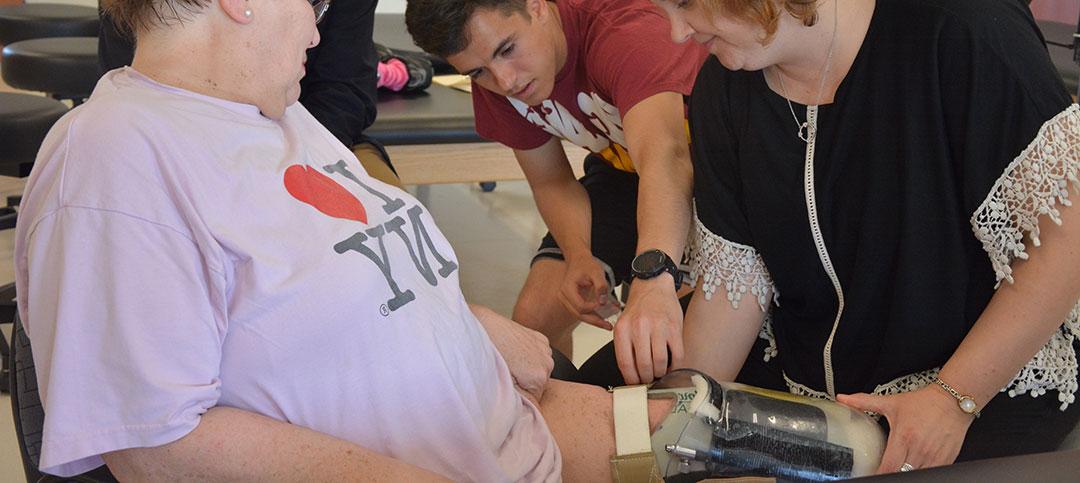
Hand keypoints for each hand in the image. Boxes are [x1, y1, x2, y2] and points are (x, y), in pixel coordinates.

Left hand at [471, 305, 553, 403]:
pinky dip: (530, 355)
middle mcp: (547, 363)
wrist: (484, 326)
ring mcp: (546, 349)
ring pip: (540, 369)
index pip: (536, 399)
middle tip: (507, 374)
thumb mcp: (502, 384)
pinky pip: (539, 355)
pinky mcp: (541, 338)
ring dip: (528, 369)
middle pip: (539, 384)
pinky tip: (515, 351)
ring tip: (510, 361)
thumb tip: (530, 412)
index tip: (509, 389)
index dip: (521, 396)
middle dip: (525, 382)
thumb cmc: (489, 353)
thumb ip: (519, 400)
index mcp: (539, 377)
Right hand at [558, 255, 614, 329]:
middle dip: (595, 321)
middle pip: (579, 314)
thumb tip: (603, 302)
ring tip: (607, 324)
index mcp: (567, 289)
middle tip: (608, 326)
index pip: (580, 306)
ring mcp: (566, 301)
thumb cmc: (585, 264)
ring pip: (580, 316)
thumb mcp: (596, 272)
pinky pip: (581, 312)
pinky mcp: (572, 303)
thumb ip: (600, 286)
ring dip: (594, 320)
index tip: (604, 305)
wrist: (579, 260)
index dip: (593, 308)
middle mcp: (564, 297)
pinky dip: (592, 315)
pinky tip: (603, 318)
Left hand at [613, 276, 683, 383]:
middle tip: (649, 380)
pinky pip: (677, 355)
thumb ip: (625, 347)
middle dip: (647, 379)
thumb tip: (631, 375)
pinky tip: (672, 366)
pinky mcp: (675, 328)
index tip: (635, 385)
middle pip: (644, 366)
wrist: (653, 286)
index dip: (631, 379)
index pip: (625, 363)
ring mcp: (658, 327)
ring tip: (659, 372)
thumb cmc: (639, 308)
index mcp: (623, 329)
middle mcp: (639, 328)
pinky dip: (675, 366)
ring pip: (660, 363)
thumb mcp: (623, 325)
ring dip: (660, 373)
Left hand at [837, 385, 974, 473]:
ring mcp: (934, 457)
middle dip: (891, 474)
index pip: (889, 466)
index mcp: (904, 437)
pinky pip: (932, 473)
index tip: (871, 472)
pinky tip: (914, 466)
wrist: (953, 401)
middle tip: (884, 468)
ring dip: (906, 473)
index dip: (878, 473)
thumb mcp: (891, 402)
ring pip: (917, 475)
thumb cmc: (924, 403)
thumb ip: (864, 402)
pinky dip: (922, 472)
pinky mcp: (946, 460)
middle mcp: (920, 449)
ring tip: (899, 467)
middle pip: (902, 474)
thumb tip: (843, 398)